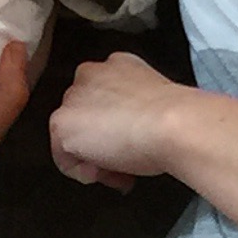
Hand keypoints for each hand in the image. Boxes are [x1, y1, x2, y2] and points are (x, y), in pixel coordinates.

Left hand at [49, 52, 194, 191]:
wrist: (173, 123)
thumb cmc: (176, 117)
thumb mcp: (156, 102)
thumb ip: (135, 109)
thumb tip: (130, 133)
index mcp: (117, 65)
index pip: (105, 99)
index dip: (119, 126)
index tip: (135, 143)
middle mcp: (89, 74)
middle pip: (86, 117)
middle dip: (103, 142)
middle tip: (126, 162)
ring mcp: (72, 98)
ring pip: (74, 137)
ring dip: (94, 158)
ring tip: (119, 172)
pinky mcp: (61, 124)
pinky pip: (65, 159)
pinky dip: (83, 172)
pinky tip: (104, 172)